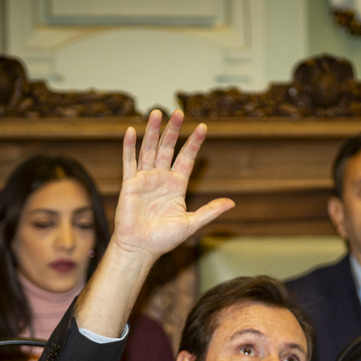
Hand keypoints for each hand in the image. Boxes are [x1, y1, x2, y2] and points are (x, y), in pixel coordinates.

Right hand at [109, 109, 234, 261]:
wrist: (140, 248)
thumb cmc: (164, 239)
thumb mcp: (191, 223)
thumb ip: (210, 211)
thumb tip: (232, 203)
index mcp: (177, 185)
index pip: (187, 158)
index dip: (194, 143)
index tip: (203, 128)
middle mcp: (161, 178)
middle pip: (168, 148)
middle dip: (173, 130)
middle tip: (179, 112)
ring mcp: (145, 179)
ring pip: (149, 149)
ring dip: (152, 131)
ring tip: (157, 113)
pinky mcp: (130, 184)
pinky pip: (129, 162)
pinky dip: (130, 147)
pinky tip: (132, 131)